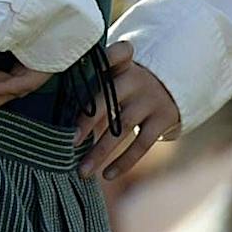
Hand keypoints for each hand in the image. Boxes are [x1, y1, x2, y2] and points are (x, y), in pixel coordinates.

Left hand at [75, 42, 180, 181]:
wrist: (175, 87)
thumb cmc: (131, 84)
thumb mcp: (119, 73)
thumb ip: (94, 83)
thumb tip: (57, 114)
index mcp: (121, 65)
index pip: (114, 55)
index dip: (105, 58)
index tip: (85, 64)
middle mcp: (136, 80)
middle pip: (108, 100)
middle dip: (87, 122)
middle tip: (69, 142)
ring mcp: (151, 100)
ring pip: (122, 128)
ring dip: (100, 152)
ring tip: (82, 171)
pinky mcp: (164, 119)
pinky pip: (141, 144)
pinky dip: (124, 162)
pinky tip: (107, 175)